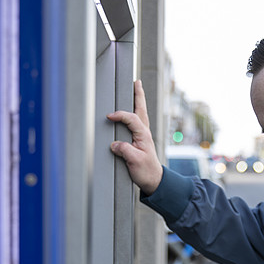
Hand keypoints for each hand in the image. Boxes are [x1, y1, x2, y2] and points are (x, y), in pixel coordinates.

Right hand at [107, 80, 162, 194]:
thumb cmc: (146, 172)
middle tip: (136, 82)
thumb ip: (125, 150)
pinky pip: (138, 121)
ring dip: (139, 101)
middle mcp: (144, 132)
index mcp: (143, 135)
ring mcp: (143, 135)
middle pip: (141, 110)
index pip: (131, 118)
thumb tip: (114, 144)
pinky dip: (136, 112)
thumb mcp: (134, 162)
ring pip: (141, 114)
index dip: (120, 115)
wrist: (154, 181)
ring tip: (136, 89)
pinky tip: (133, 109)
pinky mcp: (141, 140)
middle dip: (139, 95)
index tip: (109, 116)